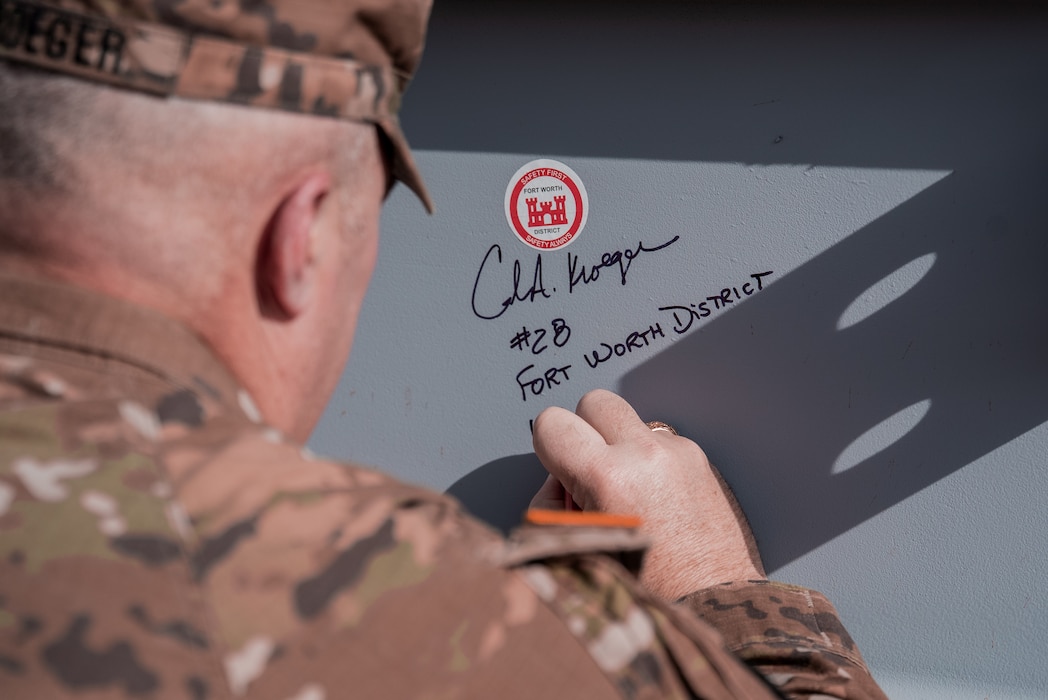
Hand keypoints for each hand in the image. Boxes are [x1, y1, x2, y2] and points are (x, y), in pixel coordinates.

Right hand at [530, 389, 764, 599]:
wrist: (712, 606)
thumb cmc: (646, 591)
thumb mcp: (578, 548)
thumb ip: (553, 504)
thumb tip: (557, 477)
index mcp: (607, 477)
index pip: (552, 422)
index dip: (548, 449)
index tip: (559, 474)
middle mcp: (645, 454)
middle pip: (595, 402)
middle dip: (586, 432)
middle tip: (590, 474)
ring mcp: (679, 453)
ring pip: (631, 421)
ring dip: (621, 447)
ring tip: (627, 493)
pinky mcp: (701, 460)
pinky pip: (661, 442)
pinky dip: (651, 463)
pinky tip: (656, 501)